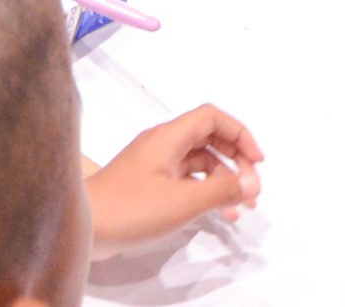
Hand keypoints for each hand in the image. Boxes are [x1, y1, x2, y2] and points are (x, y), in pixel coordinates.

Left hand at [87, 105, 261, 254]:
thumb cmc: (130, 208)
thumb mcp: (184, 200)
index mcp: (168, 137)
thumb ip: (221, 190)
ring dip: (223, 179)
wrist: (86, 226)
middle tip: (252, 187)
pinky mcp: (148, 185)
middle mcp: (162, 145)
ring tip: (242, 205)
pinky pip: (186, 181)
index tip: (257, 161)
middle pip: (208, 138)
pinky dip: (205, 192)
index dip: (239, 134)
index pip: (212, 117)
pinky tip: (218, 213)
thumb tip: (250, 182)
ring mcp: (154, 165)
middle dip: (235, 159)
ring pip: (199, 162)